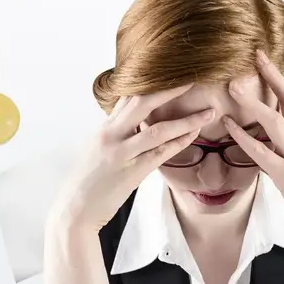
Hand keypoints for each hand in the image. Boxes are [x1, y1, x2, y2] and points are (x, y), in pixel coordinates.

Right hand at [50, 85, 211, 231]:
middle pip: (142, 101)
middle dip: (170, 88)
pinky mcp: (132, 172)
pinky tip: (196, 134)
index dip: (151, 82)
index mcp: (104, 128)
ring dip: (188, 119)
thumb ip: (115, 135)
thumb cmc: (87, 182)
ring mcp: (122, 152)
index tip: (171, 74)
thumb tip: (133, 126)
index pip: (127, 96)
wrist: (75, 209)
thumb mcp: (96, 150)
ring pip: (159, 128)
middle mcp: (111, 134)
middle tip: (193, 79)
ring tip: (209, 112)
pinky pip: (162, 153)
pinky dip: (181, 142)